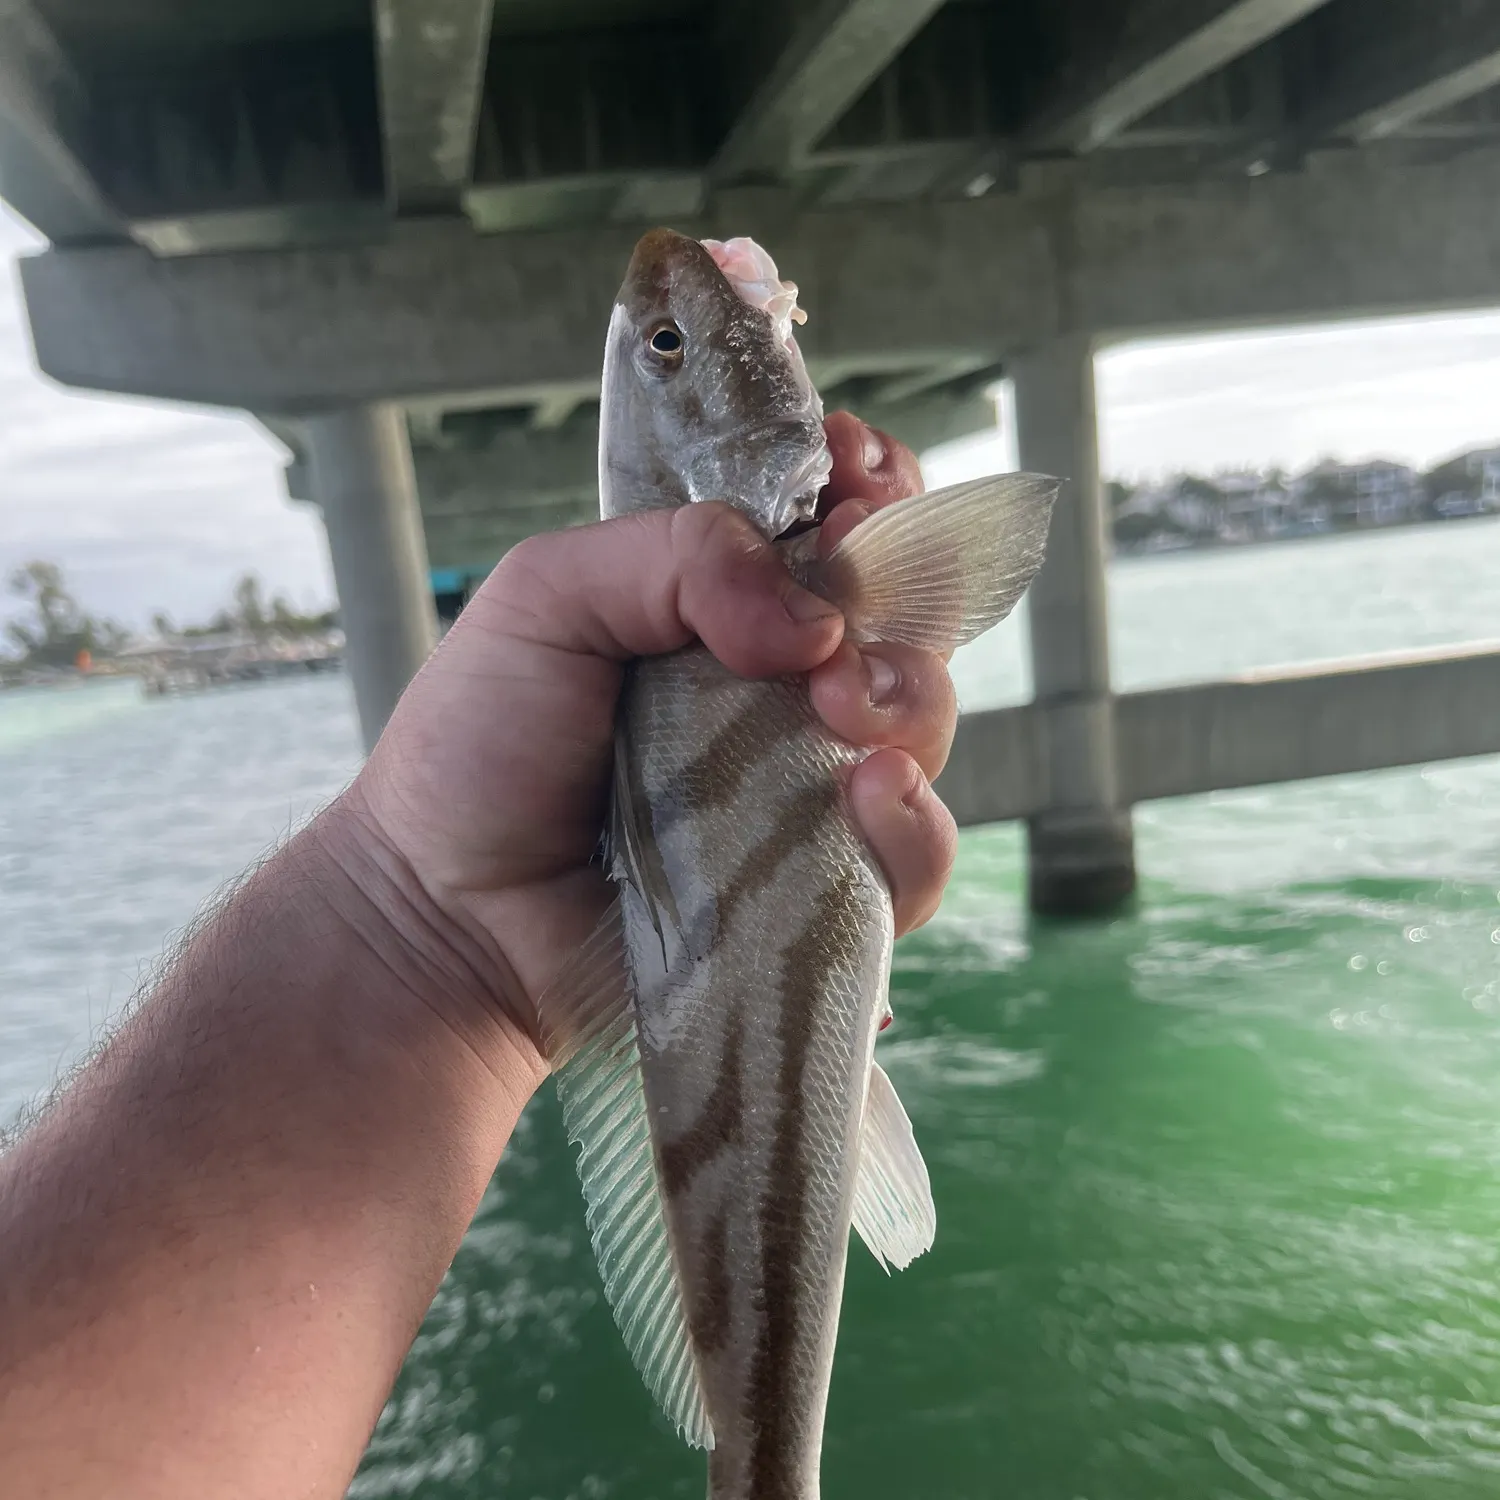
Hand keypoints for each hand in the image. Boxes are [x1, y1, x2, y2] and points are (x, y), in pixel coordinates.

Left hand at [335, 412, 958, 1076]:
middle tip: (834, 639)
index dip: (871, 491)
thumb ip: (677, 558)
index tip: (856, 483)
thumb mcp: (548, 595)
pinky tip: (867, 802)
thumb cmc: (477, 749)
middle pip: (904, 617)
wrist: (446, 916)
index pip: (838, 522)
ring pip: (921, 732)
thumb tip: (816, 619)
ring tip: (843, 720)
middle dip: (902, 598)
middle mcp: (778, 690)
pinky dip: (913, 828)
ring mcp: (804, 790)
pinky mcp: (818, 891)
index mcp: (721, 605)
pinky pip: (912, 860)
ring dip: (911, 707)